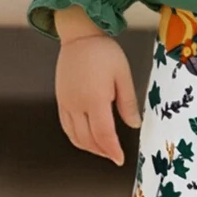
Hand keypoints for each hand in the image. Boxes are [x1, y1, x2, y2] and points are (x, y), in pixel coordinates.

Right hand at [54, 20, 140, 165]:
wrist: (79, 37)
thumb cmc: (104, 52)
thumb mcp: (123, 74)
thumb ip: (128, 102)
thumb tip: (135, 125)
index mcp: (95, 99)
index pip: (103, 134)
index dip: (112, 150)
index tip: (120, 159)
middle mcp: (77, 105)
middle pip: (88, 139)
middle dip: (102, 151)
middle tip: (115, 156)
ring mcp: (66, 104)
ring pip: (75, 136)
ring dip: (89, 148)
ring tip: (104, 150)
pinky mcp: (61, 101)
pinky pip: (66, 127)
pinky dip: (77, 138)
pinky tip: (88, 138)